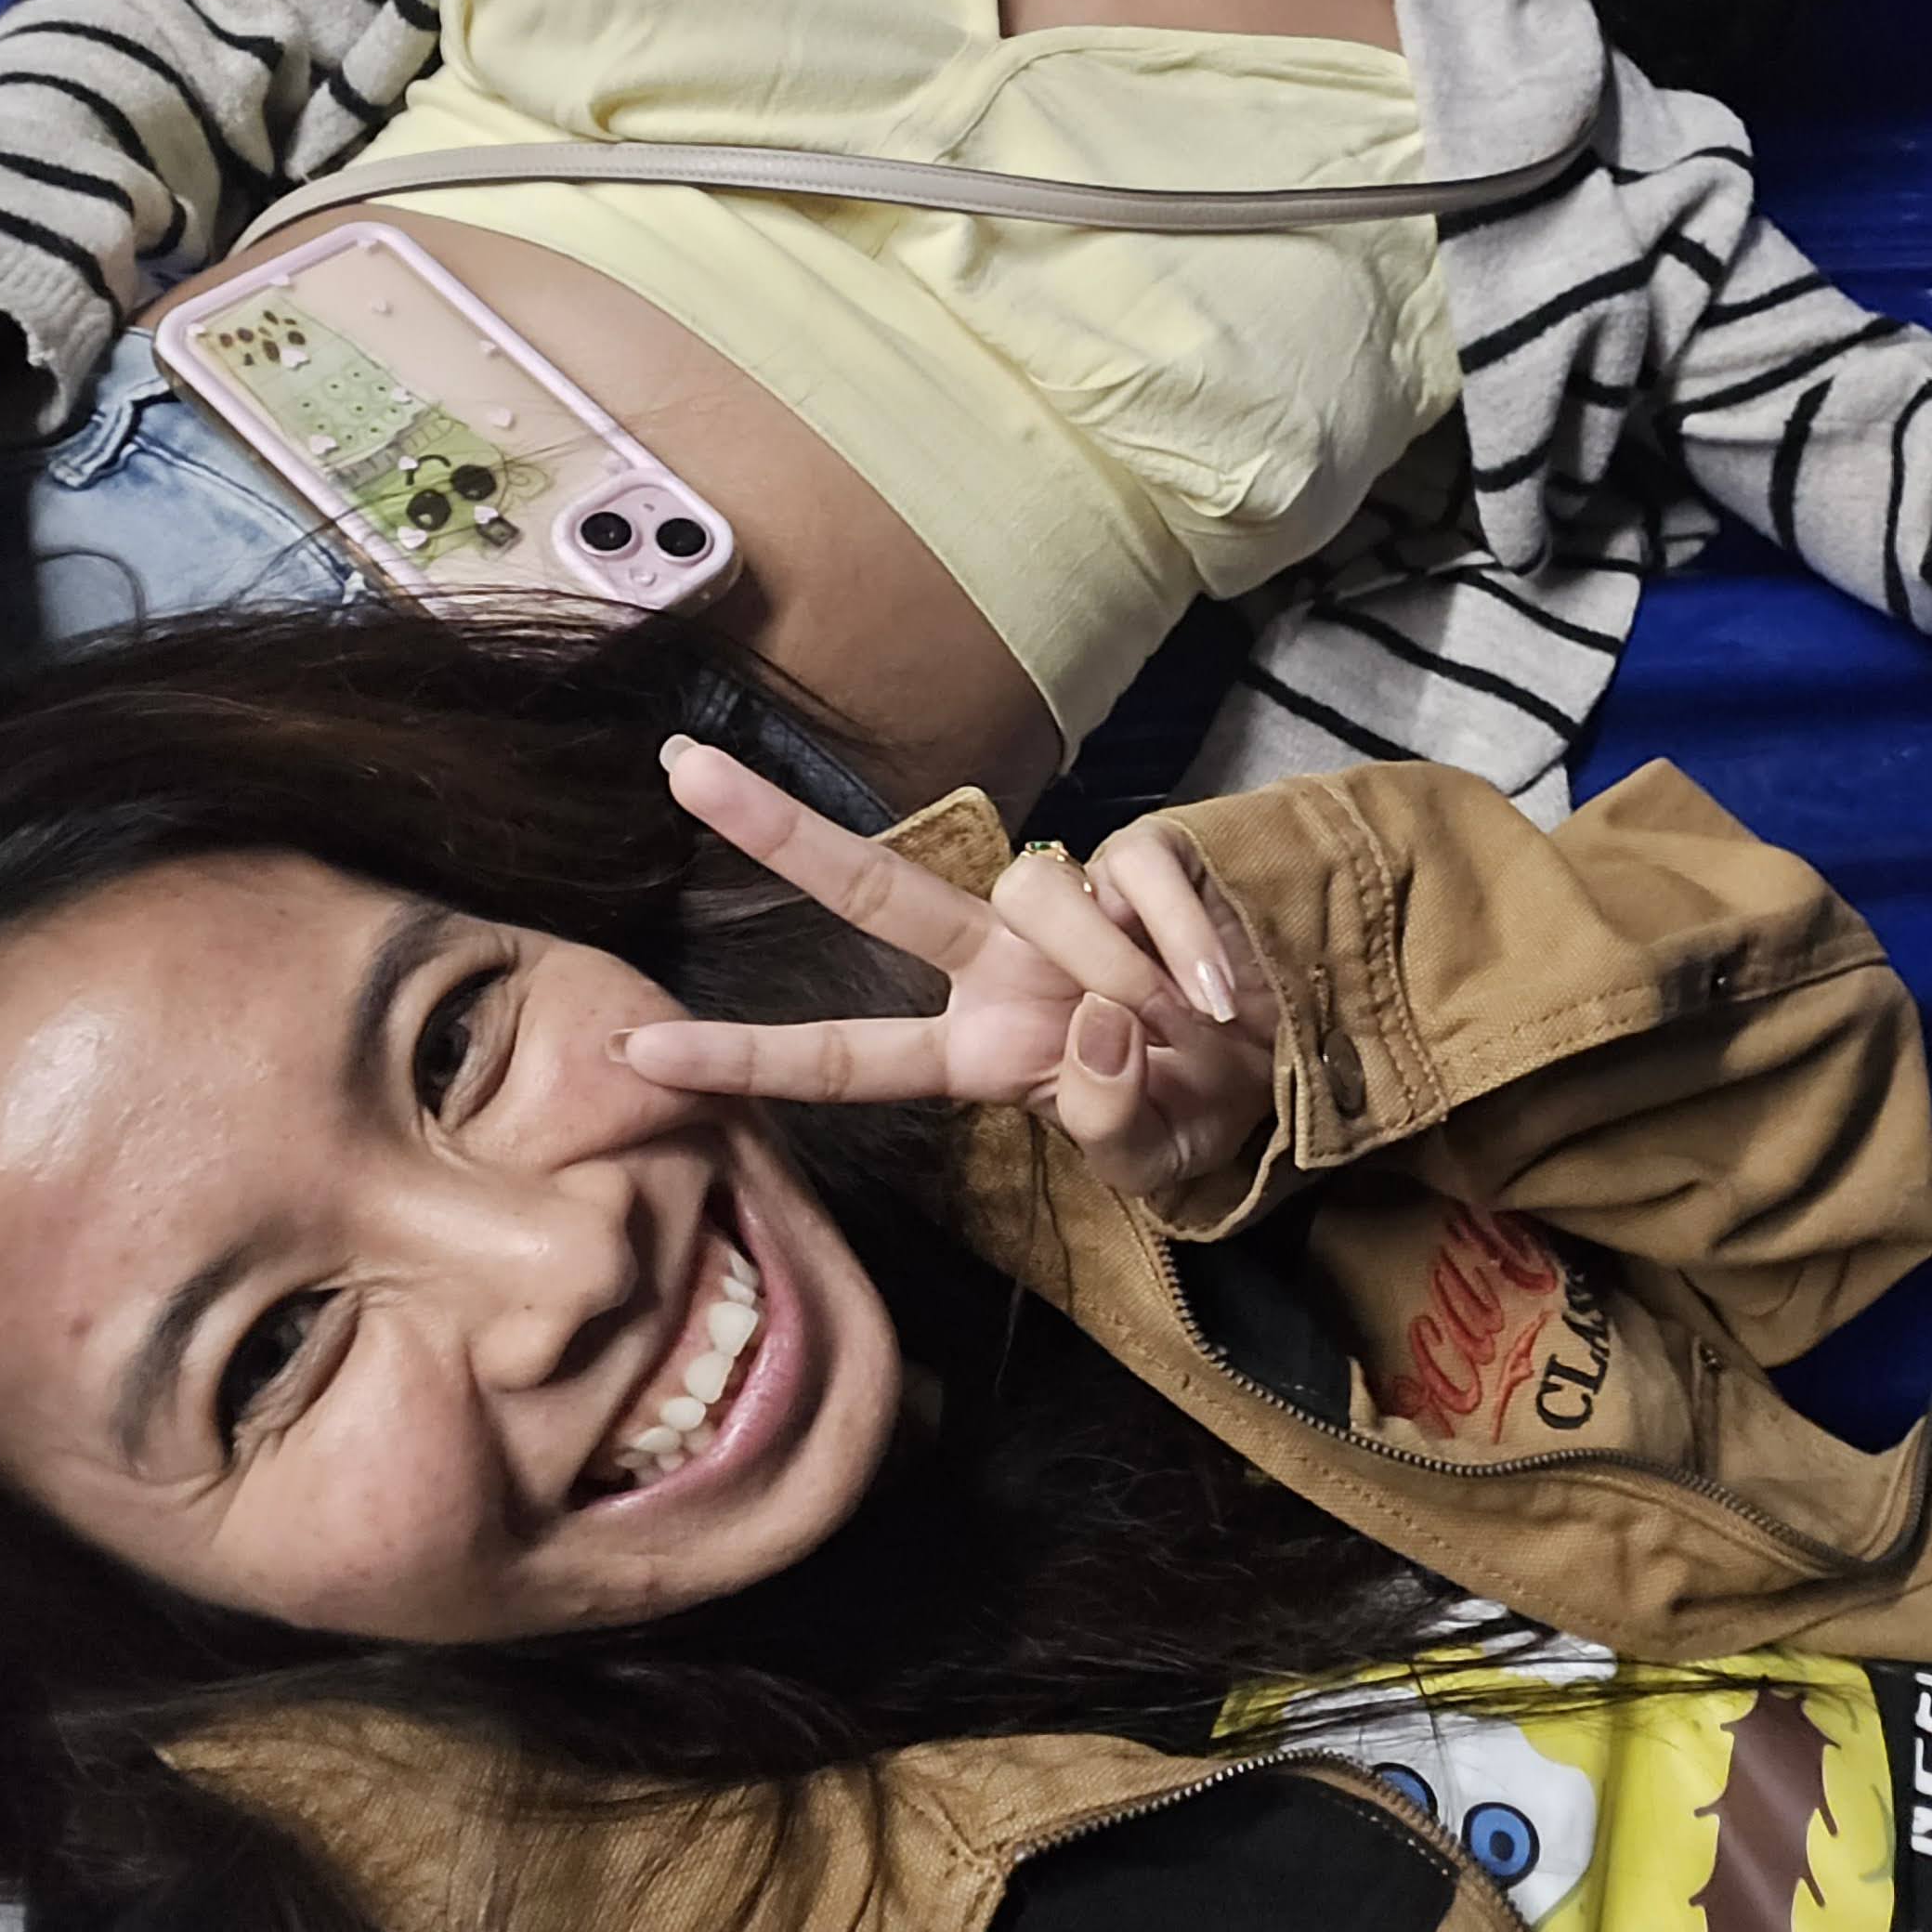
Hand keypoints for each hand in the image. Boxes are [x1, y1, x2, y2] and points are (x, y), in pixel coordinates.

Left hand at [617, 740, 1280, 1200]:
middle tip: (678, 771)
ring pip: (1037, 891)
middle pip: (872, 886)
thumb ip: (1108, 1118)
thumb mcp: (1149, 1159)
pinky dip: (1184, 942)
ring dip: (1117, 966)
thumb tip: (1091, 1025)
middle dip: (776, 828)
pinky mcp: (1138, 860)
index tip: (637, 1050)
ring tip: (1189, 1022)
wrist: (1294, 1063)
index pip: (842, 1059)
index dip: (744, 1057)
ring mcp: (1063, 908)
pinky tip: (1224, 990)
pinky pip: (1138, 875)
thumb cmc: (1194, 1112)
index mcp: (977, 1052)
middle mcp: (996, 967)